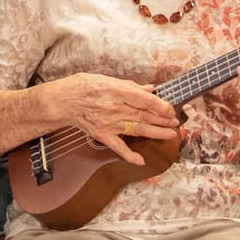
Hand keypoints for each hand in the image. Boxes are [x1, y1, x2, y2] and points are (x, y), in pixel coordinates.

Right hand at [46, 73, 178, 166]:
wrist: (63, 101)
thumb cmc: (84, 86)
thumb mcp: (107, 79)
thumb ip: (130, 86)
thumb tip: (150, 89)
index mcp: (116, 91)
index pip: (144, 100)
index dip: (160, 106)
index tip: (171, 109)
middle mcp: (114, 108)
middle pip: (144, 115)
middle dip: (163, 119)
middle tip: (176, 122)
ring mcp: (109, 123)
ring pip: (137, 129)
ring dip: (156, 133)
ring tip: (170, 134)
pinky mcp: (102, 134)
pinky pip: (118, 147)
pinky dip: (129, 155)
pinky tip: (141, 160)